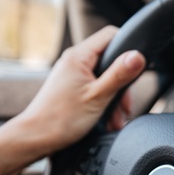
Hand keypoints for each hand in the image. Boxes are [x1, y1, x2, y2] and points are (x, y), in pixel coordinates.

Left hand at [16, 26, 145, 155]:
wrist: (35, 138)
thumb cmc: (60, 119)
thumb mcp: (98, 96)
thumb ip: (119, 74)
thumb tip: (138, 56)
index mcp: (78, 57)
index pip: (111, 36)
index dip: (128, 49)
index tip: (136, 69)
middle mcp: (74, 61)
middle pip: (111, 61)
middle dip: (122, 85)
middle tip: (124, 106)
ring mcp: (72, 74)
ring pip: (105, 78)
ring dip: (115, 99)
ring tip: (115, 119)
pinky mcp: (72, 88)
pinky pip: (96, 89)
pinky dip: (105, 103)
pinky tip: (107, 120)